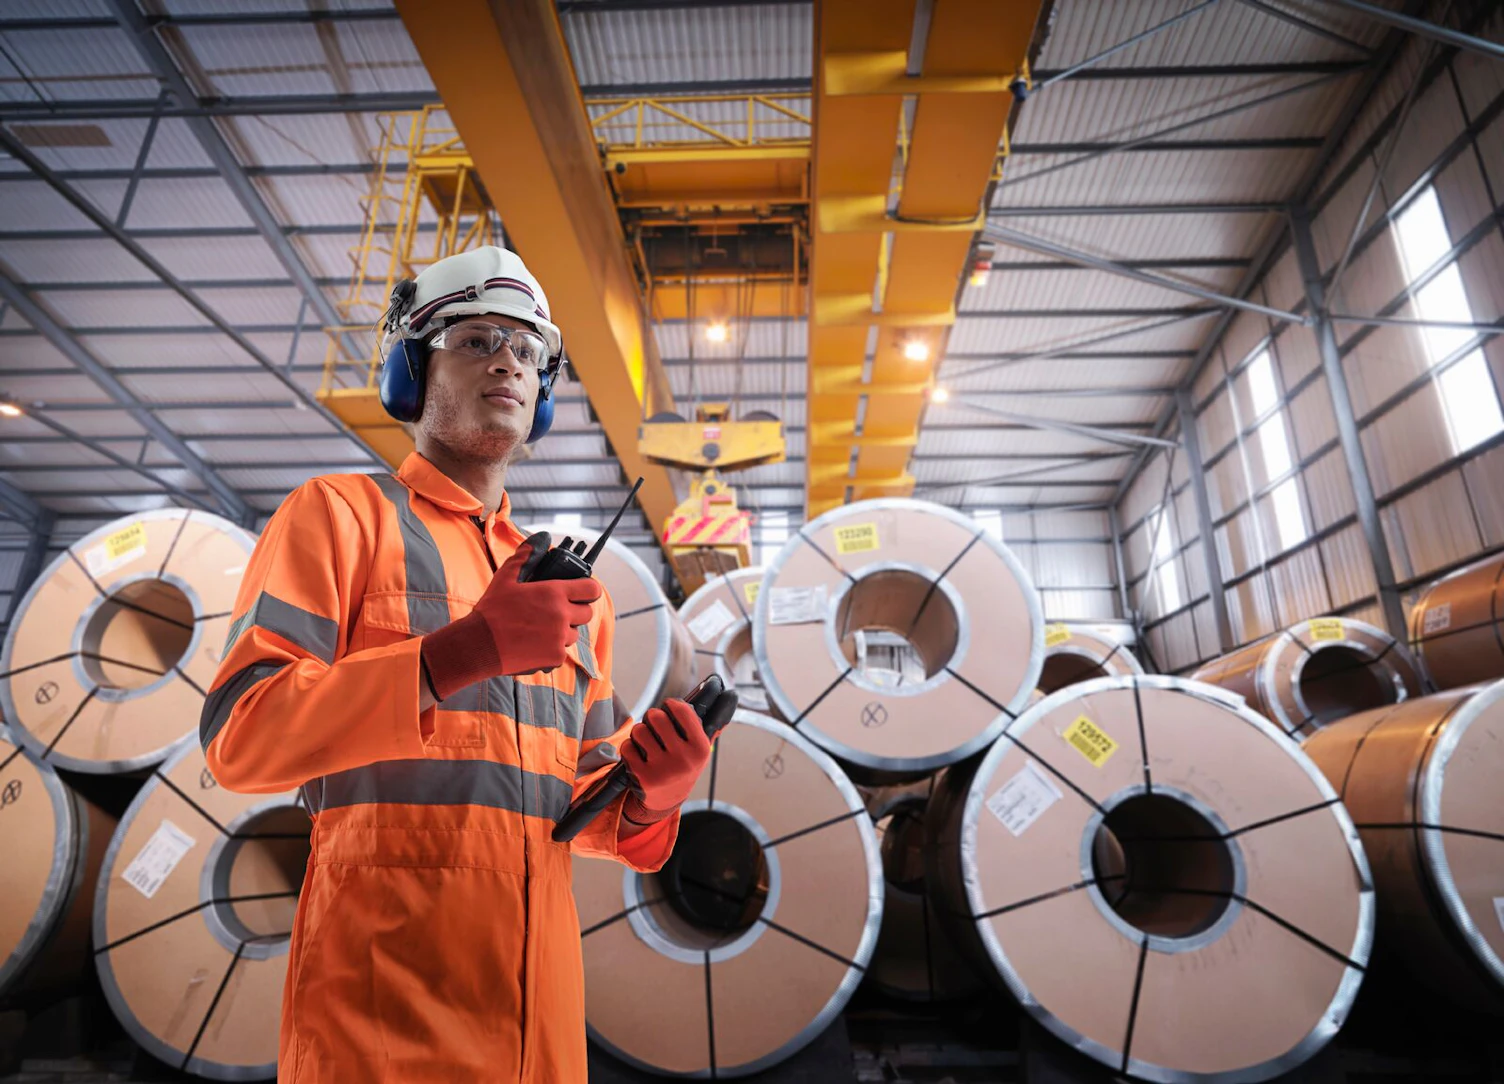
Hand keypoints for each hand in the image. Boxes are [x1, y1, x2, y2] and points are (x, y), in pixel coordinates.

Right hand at [420, 538, 601, 701]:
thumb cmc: (492, 610)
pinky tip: (535, 644)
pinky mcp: (555, 658)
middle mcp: (562, 615)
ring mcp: (559, 638)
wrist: (480, 645)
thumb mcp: (506, 577)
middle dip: (576, 611)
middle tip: (557, 611)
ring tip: (541, 629)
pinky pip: (562, 651)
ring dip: (564, 631)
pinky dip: (552, 649)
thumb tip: (542, 539)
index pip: (591, 589)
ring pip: (574, 634)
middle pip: (587, 613)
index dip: (588, 590)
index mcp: (554, 593)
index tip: (581, 592)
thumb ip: (526, 556)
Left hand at [620, 698, 713, 824]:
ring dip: (640, 733)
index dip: (672, 704)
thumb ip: (711, 724)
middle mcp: (683, 759)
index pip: (683, 710)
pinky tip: (638, 756)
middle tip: (654, 724)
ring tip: (647, 742)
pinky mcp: (642, 777)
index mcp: (700, 748)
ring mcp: (662, 769)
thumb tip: (730, 695)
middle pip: (656, 717)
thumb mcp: (701, 750)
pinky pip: (627, 747)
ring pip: (639, 730)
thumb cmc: (684, 766)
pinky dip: (630, 748)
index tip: (669, 706)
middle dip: (652, 717)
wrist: (667, 801)